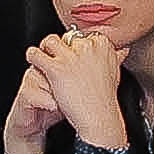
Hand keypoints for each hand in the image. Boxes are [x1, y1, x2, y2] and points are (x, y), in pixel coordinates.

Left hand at [22, 23, 137, 153]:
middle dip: (62, 49)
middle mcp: (88, 46)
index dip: (76, 47)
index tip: (75, 59)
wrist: (98, 118)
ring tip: (45, 59)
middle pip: (66, 37)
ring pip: (49, 41)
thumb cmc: (105, 99)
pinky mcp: (57, 68)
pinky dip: (33, 57)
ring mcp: (72, 57)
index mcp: (102, 44)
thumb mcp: (115, 73)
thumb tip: (120, 50)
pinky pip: (36, 53)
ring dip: (45, 50)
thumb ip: (115, 57)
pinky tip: (35, 63)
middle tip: (61, 63)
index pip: (83, 35)